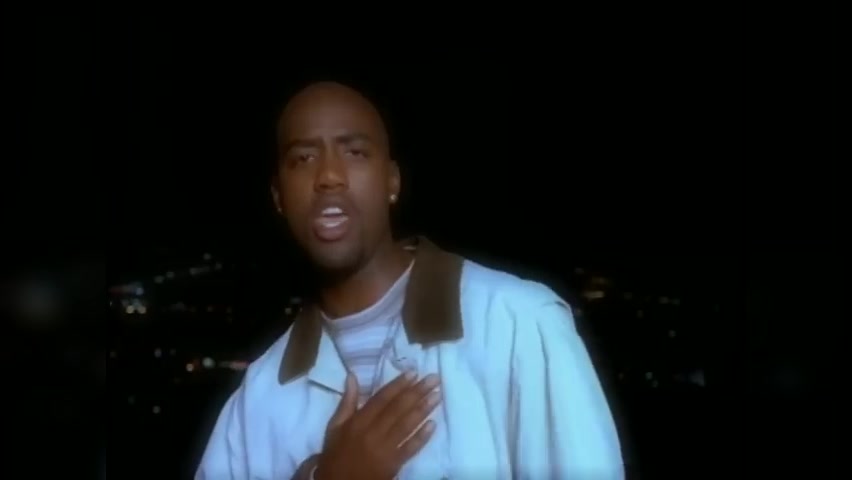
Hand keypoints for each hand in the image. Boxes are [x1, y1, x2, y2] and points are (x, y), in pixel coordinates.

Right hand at [314, 371, 441, 479]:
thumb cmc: (336, 454)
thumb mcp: (335, 427)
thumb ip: (346, 402)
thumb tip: (352, 376)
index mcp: (358, 422)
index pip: (382, 399)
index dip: (398, 385)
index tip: (414, 372)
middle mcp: (373, 432)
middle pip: (398, 409)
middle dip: (417, 392)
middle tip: (434, 379)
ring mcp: (385, 449)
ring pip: (406, 426)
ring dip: (423, 410)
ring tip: (437, 395)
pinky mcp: (394, 464)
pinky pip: (410, 449)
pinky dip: (422, 437)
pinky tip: (433, 425)